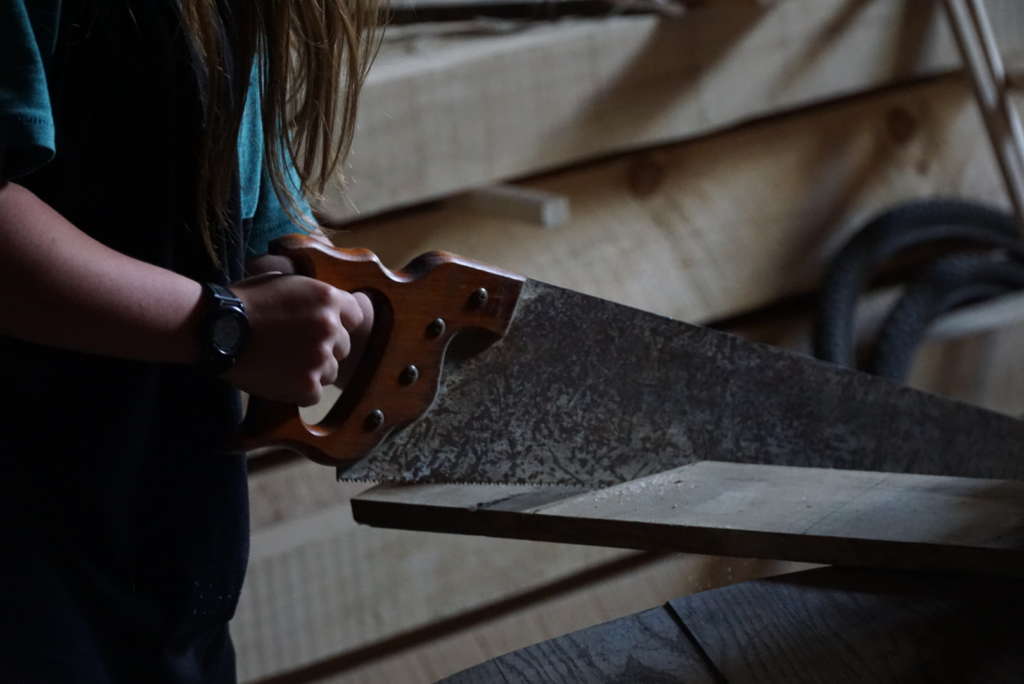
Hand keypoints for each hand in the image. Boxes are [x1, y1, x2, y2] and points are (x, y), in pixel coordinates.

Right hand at [224, 273, 366, 405]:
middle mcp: (330, 327)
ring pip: (330, 372)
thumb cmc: (244, 302)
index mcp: (327, 298)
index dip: (339, 323)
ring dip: (311, 371)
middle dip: (324, 349)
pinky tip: (276, 378)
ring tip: (282, 363)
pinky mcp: (307, 386)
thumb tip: (333, 304)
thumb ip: (313, 294)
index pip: (355, 315)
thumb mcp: (285, 282)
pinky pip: (313, 394)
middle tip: (293, 347)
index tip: (323, 329)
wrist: (216, 329)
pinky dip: (297, 391)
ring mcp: (320, 358)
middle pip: (343, 347)